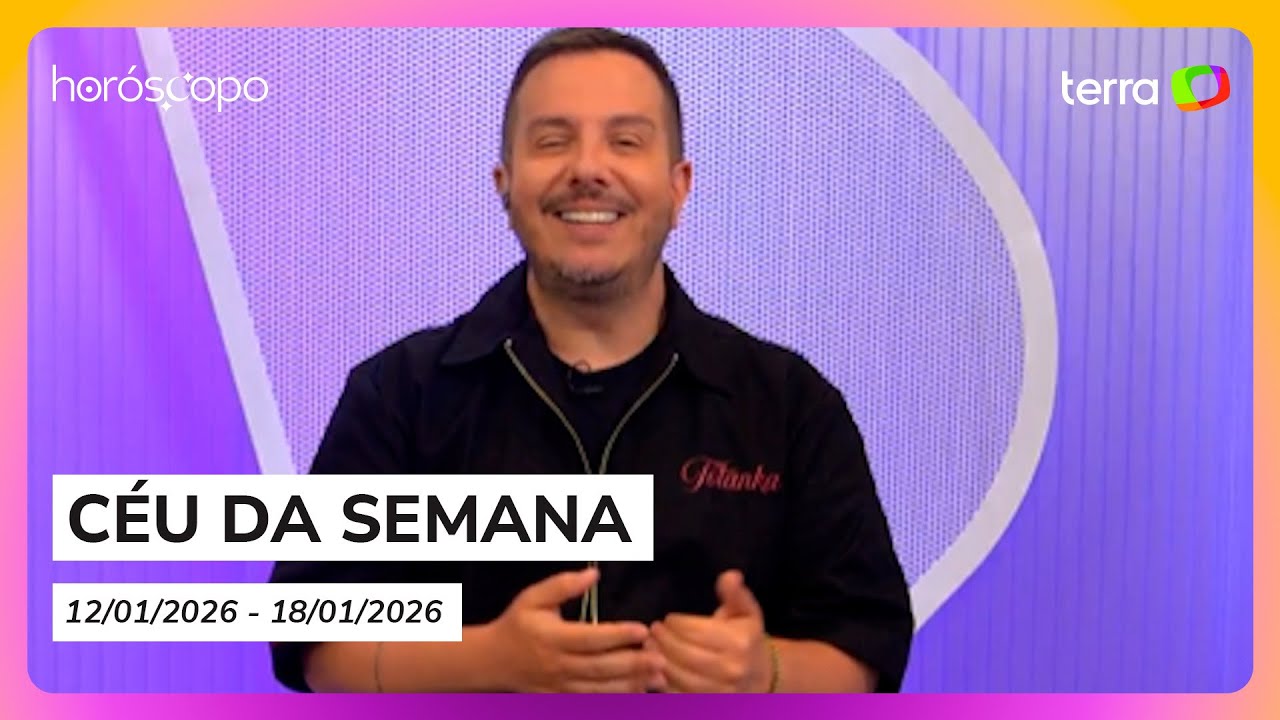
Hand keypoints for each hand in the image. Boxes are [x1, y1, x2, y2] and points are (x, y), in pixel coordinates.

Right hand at [486, 567, 666, 692]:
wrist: (493, 661)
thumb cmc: (518, 624)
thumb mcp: (533, 598)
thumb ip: (563, 585)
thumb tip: (593, 573)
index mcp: (552, 637)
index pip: (590, 638)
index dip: (618, 635)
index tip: (643, 629)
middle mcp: (558, 665)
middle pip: (601, 667)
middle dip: (633, 664)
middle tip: (661, 657)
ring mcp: (561, 686)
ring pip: (601, 689)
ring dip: (631, 684)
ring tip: (658, 676)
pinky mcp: (563, 699)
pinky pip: (594, 702)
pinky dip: (617, 698)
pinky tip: (638, 691)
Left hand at [649, 570, 771, 692]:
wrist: (762, 677)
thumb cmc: (747, 638)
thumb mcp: (746, 612)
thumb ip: (736, 593)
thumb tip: (730, 575)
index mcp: (739, 643)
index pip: (696, 631)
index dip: (677, 624)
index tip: (668, 619)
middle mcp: (731, 669)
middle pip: (684, 653)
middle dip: (664, 640)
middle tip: (653, 631)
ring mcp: (720, 691)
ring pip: (679, 675)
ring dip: (659, 659)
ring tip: (650, 646)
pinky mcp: (710, 705)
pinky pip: (679, 695)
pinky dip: (664, 682)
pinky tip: (657, 667)